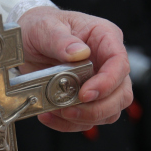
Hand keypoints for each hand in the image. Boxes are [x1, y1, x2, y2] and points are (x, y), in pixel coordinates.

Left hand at [16, 6, 131, 131]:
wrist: (28, 39)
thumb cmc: (41, 26)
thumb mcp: (45, 27)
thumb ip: (60, 40)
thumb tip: (79, 53)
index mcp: (105, 37)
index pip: (119, 63)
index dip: (107, 82)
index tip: (86, 94)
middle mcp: (107, 61)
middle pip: (122, 93)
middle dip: (98, 108)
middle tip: (70, 110)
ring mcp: (100, 82)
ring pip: (110, 111)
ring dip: (85, 118)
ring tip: (57, 112)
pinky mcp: (87, 99)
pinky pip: (87, 120)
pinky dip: (69, 124)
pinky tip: (49, 116)